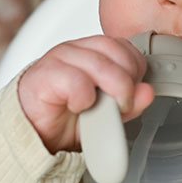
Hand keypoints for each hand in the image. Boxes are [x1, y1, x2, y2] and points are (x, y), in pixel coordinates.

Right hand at [17, 35, 154, 154]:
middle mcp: (77, 50)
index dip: (135, 71)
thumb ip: (129, 103)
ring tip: (100, 109)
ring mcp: (59, 58)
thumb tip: (148, 92)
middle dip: (126, 83)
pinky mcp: (44, 74)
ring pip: (100, 65)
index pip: (125, 47)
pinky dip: (83, 98)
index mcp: (93, 52)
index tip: (131, 95)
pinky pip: (76, 81)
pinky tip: (77, 106)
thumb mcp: (107, 114)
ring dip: (109, 92)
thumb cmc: (66, 118)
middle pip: (117, 52)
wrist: (34, 134)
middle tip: (120, 105)